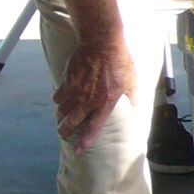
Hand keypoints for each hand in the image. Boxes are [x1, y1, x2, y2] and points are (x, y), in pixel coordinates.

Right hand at [52, 33, 136, 151]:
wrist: (102, 43)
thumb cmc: (120, 62)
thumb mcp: (131, 82)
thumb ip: (131, 98)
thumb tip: (135, 111)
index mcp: (107, 101)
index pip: (94, 127)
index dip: (86, 140)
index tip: (79, 150)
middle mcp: (89, 99)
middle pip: (72, 122)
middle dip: (66, 131)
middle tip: (64, 135)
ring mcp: (76, 91)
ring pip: (63, 111)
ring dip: (62, 117)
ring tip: (62, 119)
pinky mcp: (67, 82)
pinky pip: (58, 97)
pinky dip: (58, 102)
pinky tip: (61, 101)